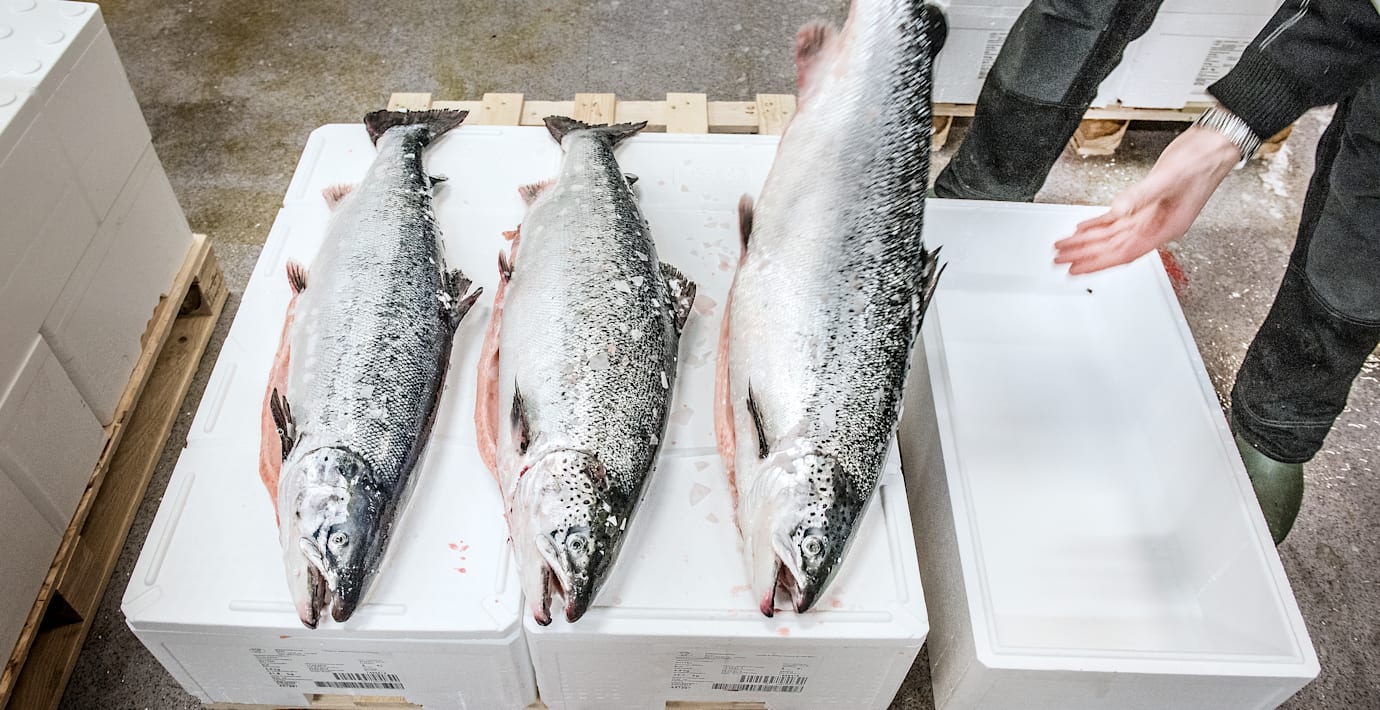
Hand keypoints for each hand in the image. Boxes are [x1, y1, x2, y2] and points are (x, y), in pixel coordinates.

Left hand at [1054, 126, 1241, 273]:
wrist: (1215, 144)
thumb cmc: (1202, 162)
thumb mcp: (1168, 177)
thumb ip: (1140, 195)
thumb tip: (1118, 211)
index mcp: (1165, 227)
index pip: (1124, 252)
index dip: (1098, 262)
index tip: (1077, 269)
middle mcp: (1156, 226)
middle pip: (1113, 246)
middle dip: (1085, 253)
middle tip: (1060, 259)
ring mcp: (1150, 216)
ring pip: (1112, 234)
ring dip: (1087, 241)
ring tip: (1065, 247)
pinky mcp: (1146, 203)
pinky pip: (1117, 219)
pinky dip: (1099, 224)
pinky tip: (1083, 228)